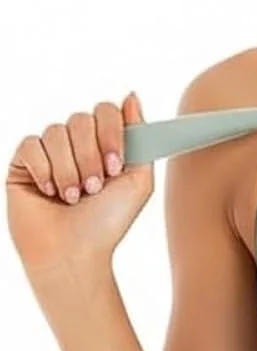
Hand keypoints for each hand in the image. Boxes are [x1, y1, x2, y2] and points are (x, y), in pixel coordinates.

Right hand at [5, 92, 153, 297]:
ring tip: (73, 197)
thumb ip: (140, 137)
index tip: (115, 165)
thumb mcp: (138, 181)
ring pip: (56, 132)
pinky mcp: (22, 163)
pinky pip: (31, 145)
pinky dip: (44, 171)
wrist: (74, 253)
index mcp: (104, 143)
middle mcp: (76, 143)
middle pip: (81, 119)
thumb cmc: (106, 222)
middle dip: (91, 156)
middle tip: (94, 187)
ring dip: (69, 169)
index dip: (111, 133)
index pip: (106, 110)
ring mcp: (48, 152)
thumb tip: (131, 96)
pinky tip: (50, 193)